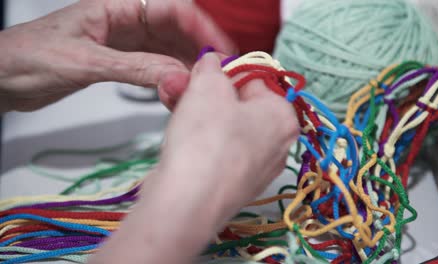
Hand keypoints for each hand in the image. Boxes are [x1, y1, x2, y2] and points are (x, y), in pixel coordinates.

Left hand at [0, 0, 234, 111]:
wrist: (1, 78)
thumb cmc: (28, 58)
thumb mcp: (85, 62)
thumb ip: (133, 68)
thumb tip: (176, 76)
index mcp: (117, 6)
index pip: (172, 9)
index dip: (201, 26)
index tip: (220, 49)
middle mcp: (126, 21)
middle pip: (176, 29)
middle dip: (199, 49)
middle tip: (219, 74)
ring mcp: (125, 43)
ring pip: (168, 50)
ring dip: (186, 67)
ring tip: (202, 87)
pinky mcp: (120, 63)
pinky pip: (155, 67)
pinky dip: (169, 79)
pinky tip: (179, 91)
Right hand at [90, 54, 298, 263]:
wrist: (187, 203)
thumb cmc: (207, 141)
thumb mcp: (208, 87)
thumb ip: (212, 68)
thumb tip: (213, 62)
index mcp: (283, 118)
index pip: (257, 81)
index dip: (226, 71)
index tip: (204, 70)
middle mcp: (276, 146)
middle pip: (239, 106)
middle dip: (206, 93)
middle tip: (181, 86)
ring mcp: (255, 171)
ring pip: (225, 129)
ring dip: (197, 113)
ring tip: (172, 105)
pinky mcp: (232, 187)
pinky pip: (217, 153)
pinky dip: (199, 141)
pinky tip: (178, 136)